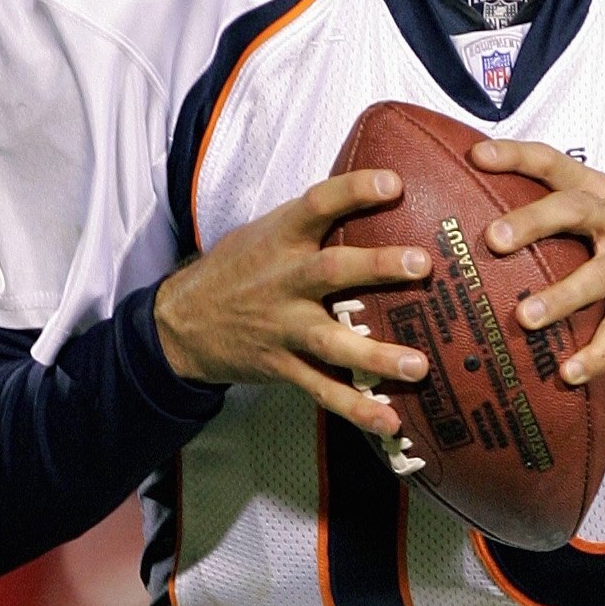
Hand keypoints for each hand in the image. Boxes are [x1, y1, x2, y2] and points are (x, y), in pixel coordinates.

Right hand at [154, 167, 432, 436]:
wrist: (183, 322)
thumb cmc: (240, 270)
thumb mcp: (266, 233)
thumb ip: (313, 223)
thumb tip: (384, 196)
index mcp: (280, 238)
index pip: (317, 204)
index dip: (354, 191)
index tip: (394, 183)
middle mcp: (283, 280)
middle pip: (331, 271)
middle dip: (377, 267)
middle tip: (422, 264)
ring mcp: (282, 327)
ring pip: (330, 341)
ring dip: (375, 356)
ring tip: (417, 365)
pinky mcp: (282, 366)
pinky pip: (322, 390)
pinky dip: (356, 408)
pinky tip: (390, 422)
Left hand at [472, 141, 604, 384]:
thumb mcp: (598, 214)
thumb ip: (551, 211)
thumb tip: (473, 214)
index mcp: (598, 192)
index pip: (555, 163)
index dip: (517, 156)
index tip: (477, 156)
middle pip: (576, 210)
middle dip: (534, 221)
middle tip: (495, 238)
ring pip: (600, 275)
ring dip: (562, 296)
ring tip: (526, 318)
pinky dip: (596, 354)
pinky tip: (569, 372)